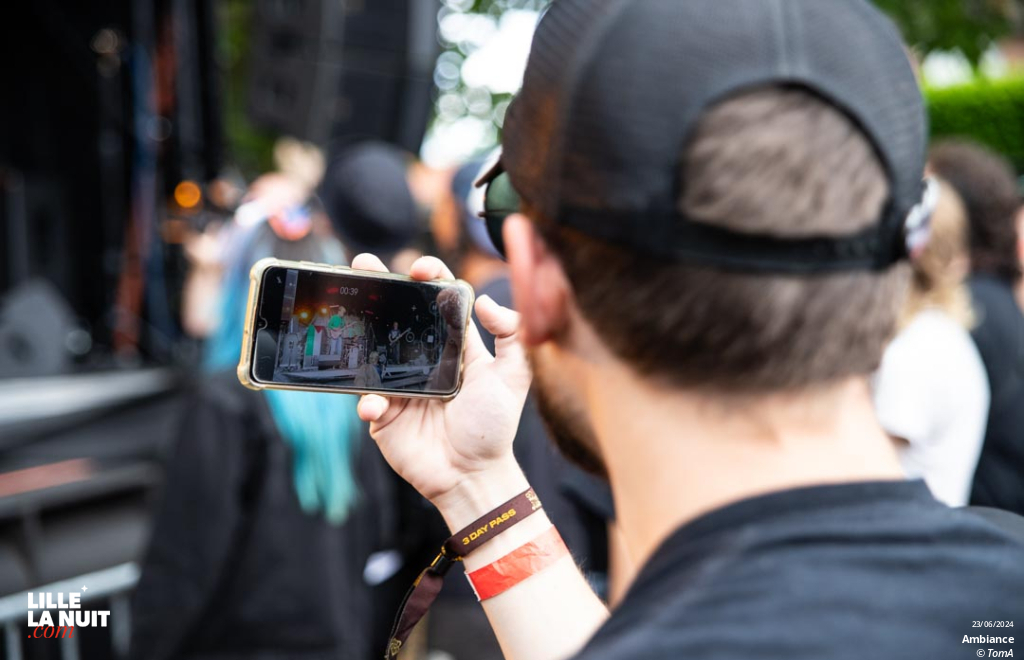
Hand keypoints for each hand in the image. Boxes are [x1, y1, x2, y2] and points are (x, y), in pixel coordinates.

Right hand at [352, 254, 532, 529]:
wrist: (473, 476)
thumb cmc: (494, 427)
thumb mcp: (514, 377)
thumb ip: (512, 336)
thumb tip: (486, 302)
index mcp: (452, 346)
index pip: (437, 302)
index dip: (429, 278)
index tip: (421, 268)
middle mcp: (422, 360)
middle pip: (397, 315)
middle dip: (378, 287)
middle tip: (364, 264)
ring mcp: (399, 385)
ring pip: (371, 349)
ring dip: (356, 329)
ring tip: (346, 311)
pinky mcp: (383, 414)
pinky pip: (366, 399)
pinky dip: (368, 400)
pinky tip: (376, 404)